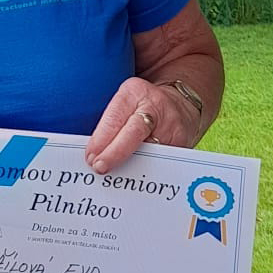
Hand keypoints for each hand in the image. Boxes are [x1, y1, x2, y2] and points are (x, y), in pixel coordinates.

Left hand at [85, 76, 200, 172]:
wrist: (178, 104)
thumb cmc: (141, 106)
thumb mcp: (124, 102)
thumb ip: (110, 123)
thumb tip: (92, 153)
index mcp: (133, 93)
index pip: (115, 117)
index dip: (101, 139)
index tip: (90, 157)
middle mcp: (154, 107)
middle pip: (133, 132)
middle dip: (114, 153)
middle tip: (99, 167)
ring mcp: (170, 125)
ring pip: (148, 151)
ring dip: (130, 167)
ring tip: (115, 178)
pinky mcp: (182, 143)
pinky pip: (161, 161)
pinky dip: (147, 171)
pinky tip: (135, 179)